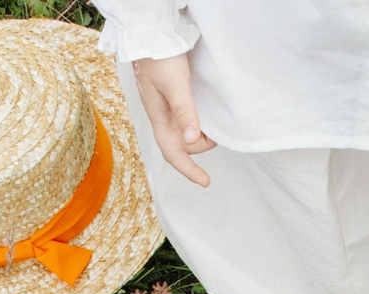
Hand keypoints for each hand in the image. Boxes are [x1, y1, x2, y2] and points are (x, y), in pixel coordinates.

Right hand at [130, 52, 215, 186]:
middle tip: (217, 133)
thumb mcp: (176, 85)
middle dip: (201, 145)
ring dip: (200, 133)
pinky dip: (198, 123)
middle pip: (183, 145)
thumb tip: (192, 140)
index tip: (206, 182)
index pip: (173, 153)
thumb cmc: (160, 57)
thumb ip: (184, 111)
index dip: (189, 170)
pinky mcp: (172, 99)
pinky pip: (187, 119)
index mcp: (159, 118)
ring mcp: (167, 109)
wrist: (152, 35)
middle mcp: (162, 117)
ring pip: (186, 133)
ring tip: (212, 121)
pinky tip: (206, 113)